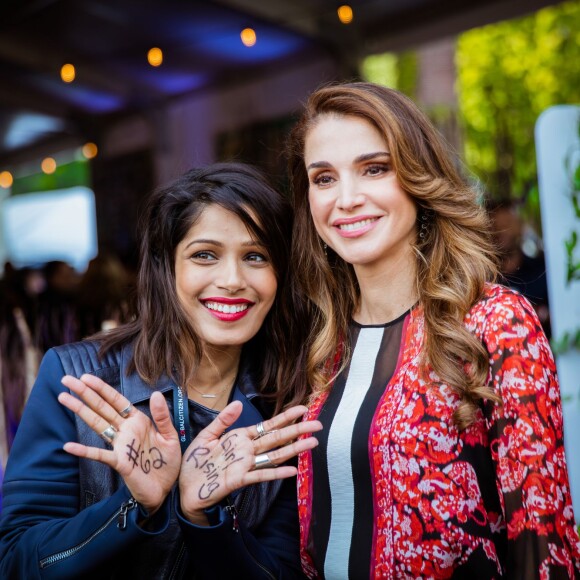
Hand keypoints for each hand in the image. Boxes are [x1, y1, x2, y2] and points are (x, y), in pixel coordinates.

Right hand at [58, 374, 181, 513]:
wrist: (167, 488)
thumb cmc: (167, 462)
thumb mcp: (170, 435)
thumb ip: (162, 416)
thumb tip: (155, 393)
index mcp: (138, 421)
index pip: (116, 400)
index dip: (101, 388)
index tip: (86, 376)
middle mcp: (126, 430)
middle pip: (102, 407)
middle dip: (85, 393)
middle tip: (66, 380)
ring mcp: (120, 445)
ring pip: (97, 424)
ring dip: (80, 410)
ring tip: (63, 397)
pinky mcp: (119, 462)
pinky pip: (100, 455)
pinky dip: (84, 451)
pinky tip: (69, 446)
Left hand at [178, 401, 321, 523]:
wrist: (184, 488)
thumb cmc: (195, 462)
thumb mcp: (207, 435)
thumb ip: (223, 420)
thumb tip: (239, 403)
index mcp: (240, 437)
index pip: (268, 426)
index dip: (285, 417)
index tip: (302, 409)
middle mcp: (247, 450)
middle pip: (277, 438)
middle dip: (297, 430)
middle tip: (317, 425)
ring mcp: (245, 465)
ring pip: (274, 455)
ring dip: (293, 449)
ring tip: (312, 444)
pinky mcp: (238, 479)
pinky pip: (260, 475)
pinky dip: (276, 473)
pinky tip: (292, 470)